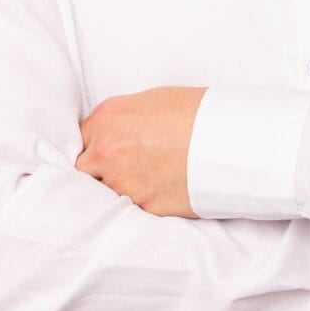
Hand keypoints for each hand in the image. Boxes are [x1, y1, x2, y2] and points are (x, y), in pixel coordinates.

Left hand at [76, 85, 204, 218]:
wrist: (228, 141)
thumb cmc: (196, 113)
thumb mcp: (150, 102)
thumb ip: (121, 122)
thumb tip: (115, 135)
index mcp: (106, 120)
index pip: (82, 139)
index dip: (96, 145)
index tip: (108, 150)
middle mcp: (107, 152)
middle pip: (85, 169)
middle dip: (99, 170)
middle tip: (124, 168)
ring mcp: (124, 183)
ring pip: (105, 193)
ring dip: (118, 188)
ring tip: (145, 180)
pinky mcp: (144, 207)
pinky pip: (132, 208)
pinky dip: (142, 202)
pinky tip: (159, 191)